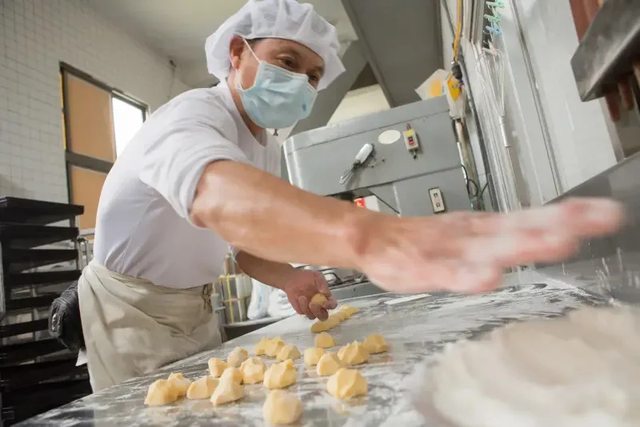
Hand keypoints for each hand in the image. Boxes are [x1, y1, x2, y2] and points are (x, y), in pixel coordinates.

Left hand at [281, 270, 336, 319]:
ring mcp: (310, 309)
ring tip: (302, 297)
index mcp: (326, 298)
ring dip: (307, 309)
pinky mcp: (301, 309)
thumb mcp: (317, 276)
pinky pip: (302, 312)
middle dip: (318, 312)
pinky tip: (298, 297)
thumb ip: (322, 284)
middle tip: (313, 304)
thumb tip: (325, 292)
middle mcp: (320, 306)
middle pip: (323, 316)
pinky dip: (300, 306)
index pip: (332, 305)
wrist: (293, 278)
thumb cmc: (307, 277)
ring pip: (312, 316)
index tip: (325, 302)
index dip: (330, 305)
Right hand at [353, 198, 623, 292]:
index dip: (568, 214)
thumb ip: (507, 232)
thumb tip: (558, 231)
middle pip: (521, 228)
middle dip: (559, 224)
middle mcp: (474, 235)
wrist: (376, 240)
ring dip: (525, 243)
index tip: (606, 212)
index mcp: (485, 226)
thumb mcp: (466, 232)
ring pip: (491, 246)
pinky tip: (488, 278)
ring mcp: (450, 251)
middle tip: (599, 218)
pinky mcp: (426, 269)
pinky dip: (468, 275)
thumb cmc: (423, 241)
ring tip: (560, 240)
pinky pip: (449, 274)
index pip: (532, 218)